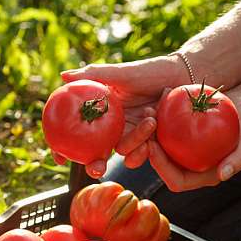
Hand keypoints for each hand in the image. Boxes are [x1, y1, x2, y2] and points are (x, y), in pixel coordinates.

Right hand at [53, 55, 189, 177]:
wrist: (180, 77)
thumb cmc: (148, 72)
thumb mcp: (119, 73)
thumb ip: (92, 75)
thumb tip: (63, 76)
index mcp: (100, 112)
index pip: (77, 132)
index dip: (64, 147)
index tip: (60, 158)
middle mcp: (112, 127)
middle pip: (96, 153)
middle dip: (94, 165)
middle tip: (96, 168)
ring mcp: (131, 135)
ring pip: (123, 152)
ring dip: (135, 140)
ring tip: (150, 119)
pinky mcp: (149, 142)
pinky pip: (142, 154)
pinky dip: (147, 145)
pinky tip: (155, 127)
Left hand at [148, 86, 240, 191]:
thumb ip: (238, 160)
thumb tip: (224, 176)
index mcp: (201, 175)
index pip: (176, 182)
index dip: (162, 169)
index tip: (153, 147)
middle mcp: (187, 166)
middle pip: (161, 165)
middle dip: (149, 149)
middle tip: (145, 127)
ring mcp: (181, 151)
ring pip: (158, 146)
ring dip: (148, 131)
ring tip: (148, 111)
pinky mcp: (177, 135)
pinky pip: (163, 130)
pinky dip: (159, 117)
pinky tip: (156, 102)